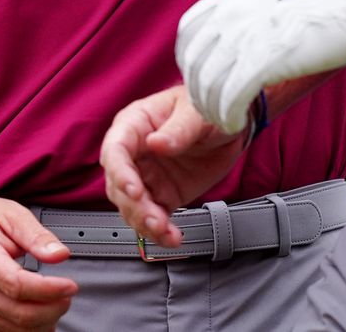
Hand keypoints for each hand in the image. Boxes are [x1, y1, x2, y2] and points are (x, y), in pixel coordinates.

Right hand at [0, 189, 77, 331]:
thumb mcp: (10, 214)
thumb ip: (37, 236)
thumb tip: (60, 254)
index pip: (18, 285)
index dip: (49, 290)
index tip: (70, 285)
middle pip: (18, 313)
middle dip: (52, 309)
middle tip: (68, 294)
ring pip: (14, 328)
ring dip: (43, 321)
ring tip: (59, 303)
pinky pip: (6, 331)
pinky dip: (30, 329)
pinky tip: (44, 317)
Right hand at [99, 84, 247, 246]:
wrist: (230, 126)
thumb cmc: (207, 108)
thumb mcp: (197, 113)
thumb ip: (178, 130)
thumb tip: (156, 144)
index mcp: (135, 124)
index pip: (115, 150)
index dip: (120, 172)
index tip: (134, 190)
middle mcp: (135, 153)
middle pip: (118, 184)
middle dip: (134, 205)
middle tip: (154, 218)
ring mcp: (147, 177)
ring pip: (132, 206)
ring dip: (145, 223)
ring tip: (165, 231)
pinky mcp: (162, 195)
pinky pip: (154, 218)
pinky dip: (160, 232)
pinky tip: (171, 238)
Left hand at [177, 0, 345, 134]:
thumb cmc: (322, 5)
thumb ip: (245, 18)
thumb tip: (233, 48)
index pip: (187, 33)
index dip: (190, 63)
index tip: (202, 80)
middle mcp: (229, 15)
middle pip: (194, 64)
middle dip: (199, 94)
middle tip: (212, 110)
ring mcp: (243, 38)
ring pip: (207, 86)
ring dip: (212, 111)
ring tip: (225, 122)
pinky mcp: (260, 62)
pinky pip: (229, 99)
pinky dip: (227, 118)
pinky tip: (236, 125)